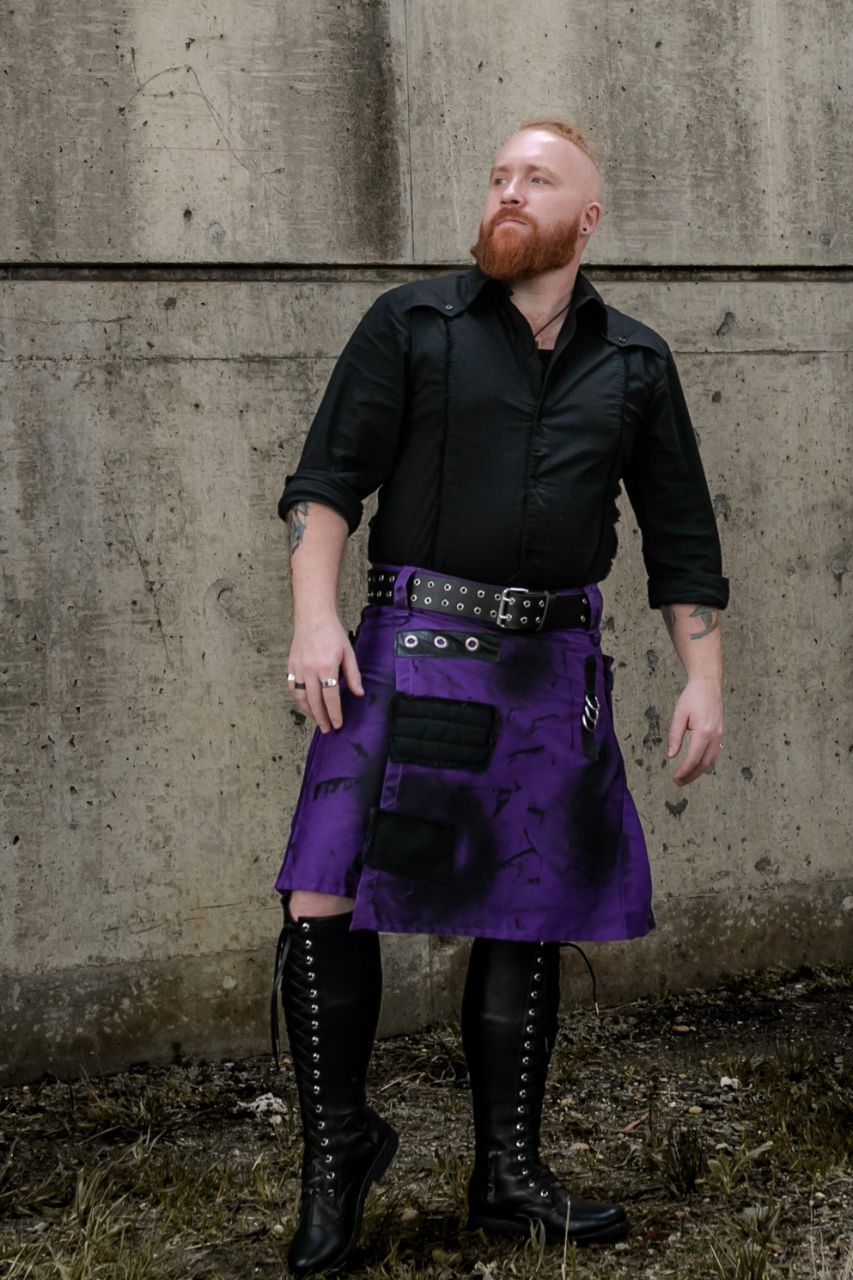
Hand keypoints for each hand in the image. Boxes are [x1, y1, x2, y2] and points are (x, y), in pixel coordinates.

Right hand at [287, 615, 363, 732]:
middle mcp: (310, 670)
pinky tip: (304, 704)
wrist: (313, 617)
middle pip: (315, 701)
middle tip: (327, 729)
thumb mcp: (348, 653)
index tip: (338, 724)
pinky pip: (292, 688)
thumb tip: (358, 694)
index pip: (330, 697)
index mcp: (326, 667)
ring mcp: (298, 668)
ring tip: (317, 720)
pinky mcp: (290, 666)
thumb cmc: (332, 633)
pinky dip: (298, 699)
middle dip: (321, 718)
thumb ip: (353, 675)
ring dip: (309, 711)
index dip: (334, 713)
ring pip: (301, 697)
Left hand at [666, 676, 722, 785]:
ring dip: (698, 771)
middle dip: (691, 775)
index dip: (683, 771)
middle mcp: (715, 736)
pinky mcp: (720, 733)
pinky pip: (714, 753)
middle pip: (704, 764)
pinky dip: (705, 763)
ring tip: (685, 777)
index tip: (675, 778)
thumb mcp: (679, 715)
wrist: (708, 684)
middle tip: (678, 782)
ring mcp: (720, 735)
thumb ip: (675, 736)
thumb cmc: (692, 697)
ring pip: (711, 761)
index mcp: (704, 732)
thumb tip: (671, 755)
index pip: (693, 758)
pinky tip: (696, 765)